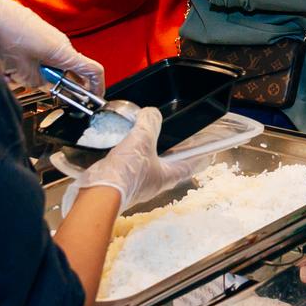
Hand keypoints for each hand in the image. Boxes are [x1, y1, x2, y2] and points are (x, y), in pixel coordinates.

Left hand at [0, 0, 103, 93]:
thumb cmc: (5, 36)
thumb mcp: (22, 71)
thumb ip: (39, 83)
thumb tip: (44, 85)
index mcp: (63, 52)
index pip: (92, 71)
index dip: (97, 87)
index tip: (94, 99)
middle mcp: (60, 43)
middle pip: (66, 70)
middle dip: (50, 83)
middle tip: (36, 89)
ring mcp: (48, 36)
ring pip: (47, 63)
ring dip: (31, 74)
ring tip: (9, 75)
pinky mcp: (35, 32)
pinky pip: (37, 53)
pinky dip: (24, 63)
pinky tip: (5, 66)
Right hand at [54, 108, 203, 207]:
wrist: (98, 192)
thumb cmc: (126, 172)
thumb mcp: (142, 139)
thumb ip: (150, 123)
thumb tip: (151, 113)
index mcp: (166, 176)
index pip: (190, 166)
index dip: (200, 159)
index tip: (207, 153)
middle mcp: (153, 184)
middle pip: (168, 168)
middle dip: (171, 155)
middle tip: (173, 142)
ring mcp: (136, 186)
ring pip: (147, 169)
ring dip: (147, 156)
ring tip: (144, 141)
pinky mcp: (120, 185)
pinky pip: (128, 170)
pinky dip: (127, 159)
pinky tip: (119, 149)